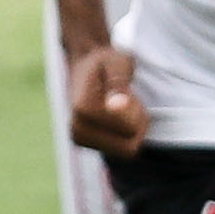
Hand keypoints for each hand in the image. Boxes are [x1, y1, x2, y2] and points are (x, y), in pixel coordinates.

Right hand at [66, 45, 148, 159]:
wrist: (87, 64)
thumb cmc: (107, 62)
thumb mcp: (119, 62)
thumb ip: (119, 82)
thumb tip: (116, 106)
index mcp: (82, 109)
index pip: (129, 130)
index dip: (137, 111)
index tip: (126, 91)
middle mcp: (77, 130)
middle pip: (130, 146)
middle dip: (137, 123)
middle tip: (126, 99)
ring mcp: (80, 140)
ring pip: (128, 150)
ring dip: (134, 129)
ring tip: (121, 106)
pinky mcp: (87, 144)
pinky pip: (124, 151)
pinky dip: (128, 135)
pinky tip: (119, 117)